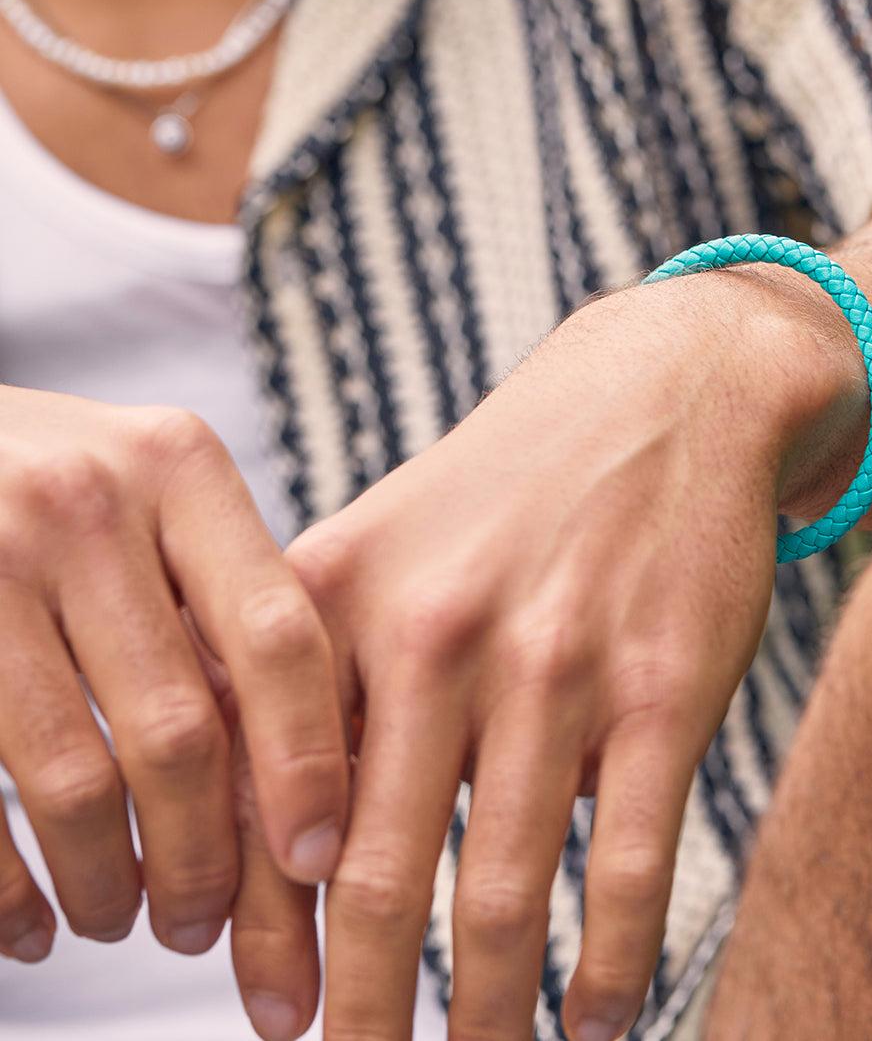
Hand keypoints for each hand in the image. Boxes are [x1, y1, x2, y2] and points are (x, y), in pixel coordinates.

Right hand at [0, 387, 348, 970]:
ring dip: (110, 883)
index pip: (278, 633)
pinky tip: (29, 925)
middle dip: (205, 859)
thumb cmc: (65, 483)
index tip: (320, 859)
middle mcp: (87, 502)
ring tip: (121, 917)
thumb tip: (309, 771)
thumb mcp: (154, 488)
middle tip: (203, 923)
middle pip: (181, 730)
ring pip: (77, 782)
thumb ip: (221, 592)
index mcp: (178, 465)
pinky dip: (7, 891)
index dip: (308, 761)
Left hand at [233, 270, 864, 1040]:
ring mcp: (554, 664)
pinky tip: (599, 1021)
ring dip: (481, 1015)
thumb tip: (249, 840)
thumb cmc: (505, 492)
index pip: (267, 803)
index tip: (265, 1012)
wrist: (665, 394)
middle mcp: (435, 632)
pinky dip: (611, 970)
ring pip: (498, 897)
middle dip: (356, 1010)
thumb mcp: (380, 544)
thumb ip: (306, 671)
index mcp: (339, 598)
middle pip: (371, 876)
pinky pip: (629, 870)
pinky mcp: (663, 687)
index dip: (259, 933)